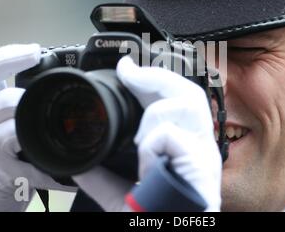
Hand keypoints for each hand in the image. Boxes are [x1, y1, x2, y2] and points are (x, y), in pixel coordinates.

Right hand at [0, 44, 75, 211]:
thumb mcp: (0, 127)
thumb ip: (19, 108)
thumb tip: (59, 89)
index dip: (7, 56)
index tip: (34, 50)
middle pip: (1, 97)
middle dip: (27, 95)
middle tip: (49, 96)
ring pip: (12, 129)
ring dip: (38, 129)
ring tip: (59, 132)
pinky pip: (31, 170)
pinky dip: (54, 174)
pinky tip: (69, 176)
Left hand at [74, 56, 221, 211]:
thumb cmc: (155, 222)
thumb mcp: (123, 197)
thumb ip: (103, 178)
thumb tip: (80, 163)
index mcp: (186, 150)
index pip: (180, 100)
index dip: (154, 78)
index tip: (127, 68)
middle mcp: (200, 148)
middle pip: (189, 92)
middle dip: (156, 77)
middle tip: (129, 72)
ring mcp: (203, 155)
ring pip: (186, 103)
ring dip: (153, 113)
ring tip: (138, 140)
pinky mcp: (200, 166)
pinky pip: (170, 135)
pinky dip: (149, 144)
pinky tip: (145, 164)